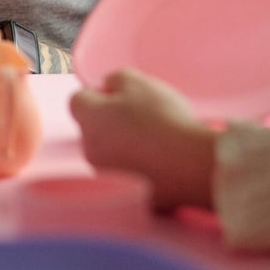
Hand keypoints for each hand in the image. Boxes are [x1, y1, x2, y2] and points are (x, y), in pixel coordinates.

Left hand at [69, 68, 216, 209]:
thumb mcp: (137, 82)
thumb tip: (108, 87)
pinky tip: (160, 159)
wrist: (191, 165)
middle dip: (112, 120)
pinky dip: (137, 164)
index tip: (124, 96)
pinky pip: (126, 171)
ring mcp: (106, 173)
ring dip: (124, 143)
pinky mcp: (124, 191)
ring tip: (156, 139)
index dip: (99, 94)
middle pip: (93, 127)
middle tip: (144, 116)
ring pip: (109, 150)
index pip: (78, 100)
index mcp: (89, 120)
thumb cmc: (163, 119)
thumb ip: (115, 79)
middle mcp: (89, 149)